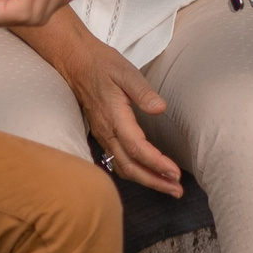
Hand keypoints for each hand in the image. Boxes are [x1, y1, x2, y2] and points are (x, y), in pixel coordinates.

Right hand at [47, 30, 181, 194]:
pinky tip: (148, 174)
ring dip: (146, 180)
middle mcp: (106, 131)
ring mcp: (102, 135)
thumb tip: (160, 109)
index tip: (176, 173)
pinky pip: (116, 160)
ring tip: (168, 187)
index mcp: (114, 117)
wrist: (75, 62)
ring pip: (122, 167)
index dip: (156, 163)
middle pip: (129, 166)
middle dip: (154, 181)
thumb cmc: (102, 64)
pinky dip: (134, 172)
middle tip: (177, 190)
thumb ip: (143, 91)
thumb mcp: (125, 71)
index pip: (137, 148)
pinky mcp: (102, 134)